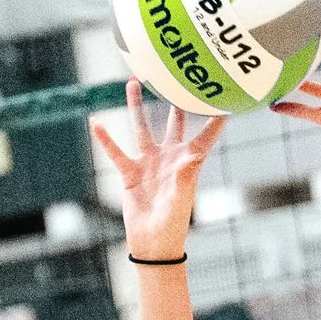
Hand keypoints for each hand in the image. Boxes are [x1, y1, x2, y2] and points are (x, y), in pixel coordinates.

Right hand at [92, 82, 226, 260]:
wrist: (153, 242)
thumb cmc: (173, 223)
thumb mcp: (181, 199)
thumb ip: (185, 176)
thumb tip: (192, 155)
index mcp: (188, 162)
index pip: (205, 135)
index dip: (215, 119)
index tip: (224, 97)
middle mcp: (168, 157)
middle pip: (173, 123)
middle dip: (175, 102)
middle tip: (177, 77)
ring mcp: (148, 162)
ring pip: (141, 128)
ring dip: (136, 106)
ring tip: (133, 82)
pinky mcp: (129, 172)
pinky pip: (115, 152)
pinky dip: (105, 139)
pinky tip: (96, 121)